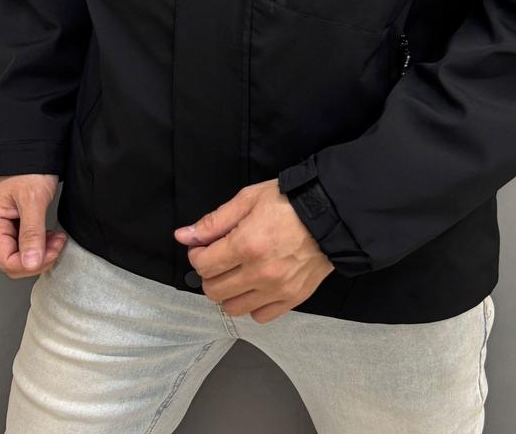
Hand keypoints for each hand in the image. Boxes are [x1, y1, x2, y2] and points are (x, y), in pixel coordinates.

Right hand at [0, 173, 67, 277]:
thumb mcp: (33, 199)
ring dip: (42, 251)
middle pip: (13, 260)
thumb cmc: (30, 167)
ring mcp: (7, 223)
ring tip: (58, 240)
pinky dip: (42, 243)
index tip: (50, 254)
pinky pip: (28, 241)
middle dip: (38, 258)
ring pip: (23, 252)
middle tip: (57, 247)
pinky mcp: (19, 220)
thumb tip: (30, 263)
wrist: (36, 148)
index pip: (6, 260)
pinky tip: (53, 237)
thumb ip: (32, 232)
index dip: (28, 264)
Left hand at [173, 178, 334, 322]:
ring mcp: (277, 289)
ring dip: (228, 293)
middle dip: (209, 274)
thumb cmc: (290, 202)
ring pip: (233, 308)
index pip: (203, 265)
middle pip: (214, 290)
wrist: (331, 214)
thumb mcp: (249, 199)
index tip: (203, 247)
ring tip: (235, 275)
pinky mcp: (292, 298)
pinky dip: (252, 305)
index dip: (197, 255)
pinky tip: (255, 287)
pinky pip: (260, 316)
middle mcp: (259, 272)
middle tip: (219, 259)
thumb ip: (214, 221)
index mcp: (246, 244)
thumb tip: (184, 236)